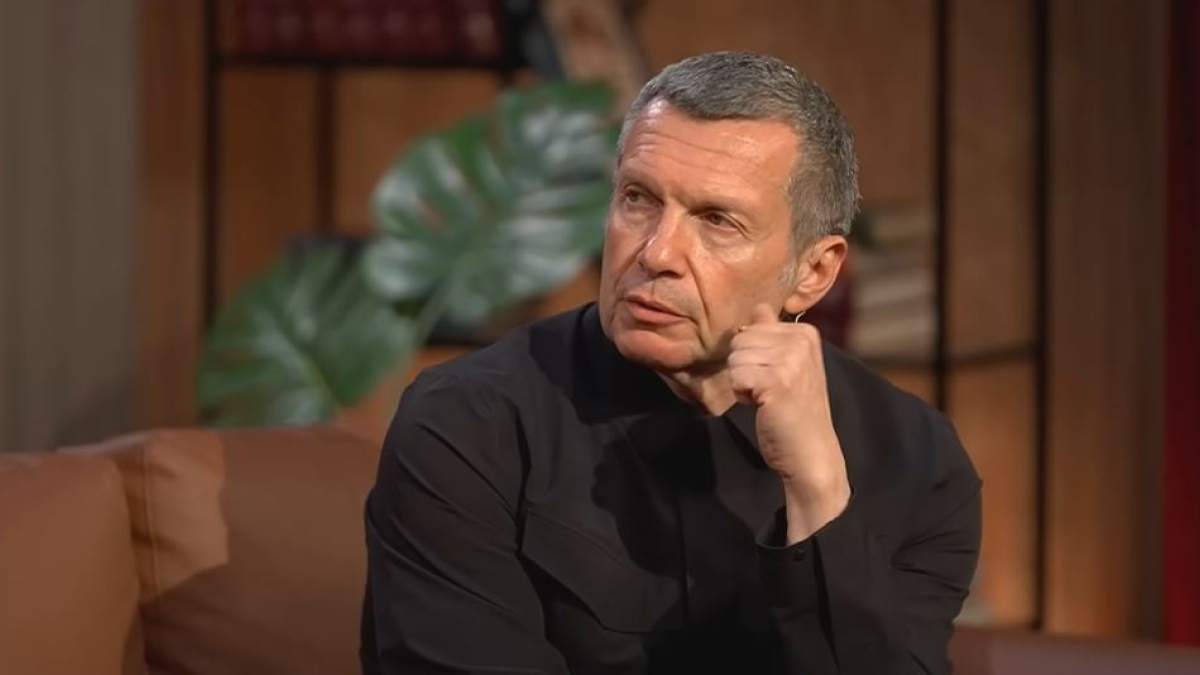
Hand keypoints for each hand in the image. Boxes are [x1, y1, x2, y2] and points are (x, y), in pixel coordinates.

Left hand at [728, 304, 850, 542]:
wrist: (810, 452)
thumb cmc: (794, 410)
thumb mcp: (788, 365)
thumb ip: (772, 334)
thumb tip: (759, 307)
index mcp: (806, 332)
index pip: (752, 325)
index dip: (753, 354)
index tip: (774, 375)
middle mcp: (801, 340)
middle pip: (740, 339)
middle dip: (744, 366)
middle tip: (768, 389)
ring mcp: (791, 359)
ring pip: (735, 357)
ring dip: (743, 381)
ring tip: (767, 397)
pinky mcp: (777, 380)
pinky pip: (736, 376)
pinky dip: (742, 394)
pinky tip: (762, 405)